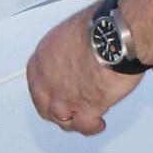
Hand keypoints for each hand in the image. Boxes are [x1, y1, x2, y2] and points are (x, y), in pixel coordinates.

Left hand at [27, 9, 139, 135]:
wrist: (116, 36)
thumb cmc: (102, 25)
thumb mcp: (75, 28)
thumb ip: (71, 45)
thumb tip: (80, 47)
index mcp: (44, 56)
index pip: (35, 81)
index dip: (45, 91)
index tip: (53, 93)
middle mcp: (49, 79)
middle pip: (44, 105)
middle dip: (55, 111)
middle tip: (67, 110)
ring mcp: (65, 97)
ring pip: (62, 119)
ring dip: (73, 120)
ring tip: (83, 119)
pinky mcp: (86, 108)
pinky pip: (85, 126)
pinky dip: (91, 127)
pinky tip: (98, 124)